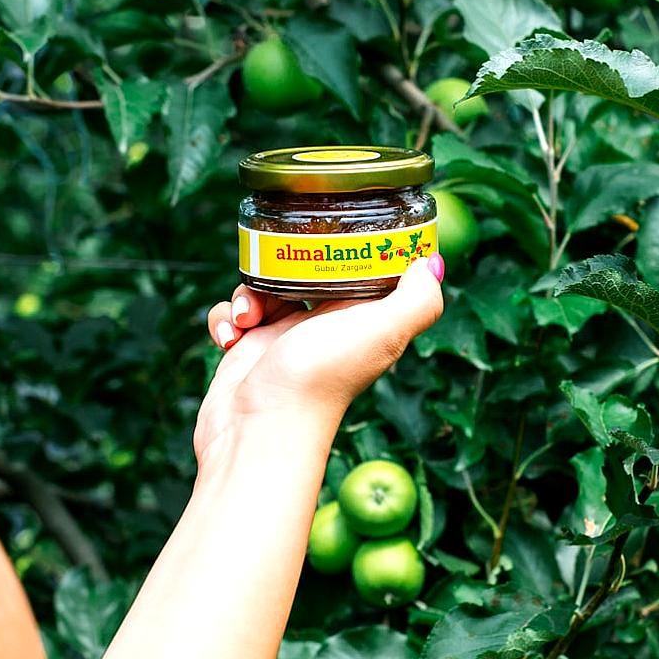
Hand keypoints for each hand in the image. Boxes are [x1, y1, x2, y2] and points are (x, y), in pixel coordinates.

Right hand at [199, 254, 444, 467]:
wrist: (259, 429)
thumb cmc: (320, 380)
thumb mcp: (381, 331)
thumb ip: (417, 300)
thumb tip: (433, 263)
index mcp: (361, 319)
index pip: (360, 269)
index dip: (348, 247)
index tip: (333, 228)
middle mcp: (325, 327)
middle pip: (305, 270)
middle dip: (283, 263)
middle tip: (274, 272)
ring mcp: (284, 338)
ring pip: (263, 287)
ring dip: (248, 293)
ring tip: (249, 317)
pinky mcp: (248, 349)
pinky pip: (233, 314)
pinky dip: (225, 318)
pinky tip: (229, 338)